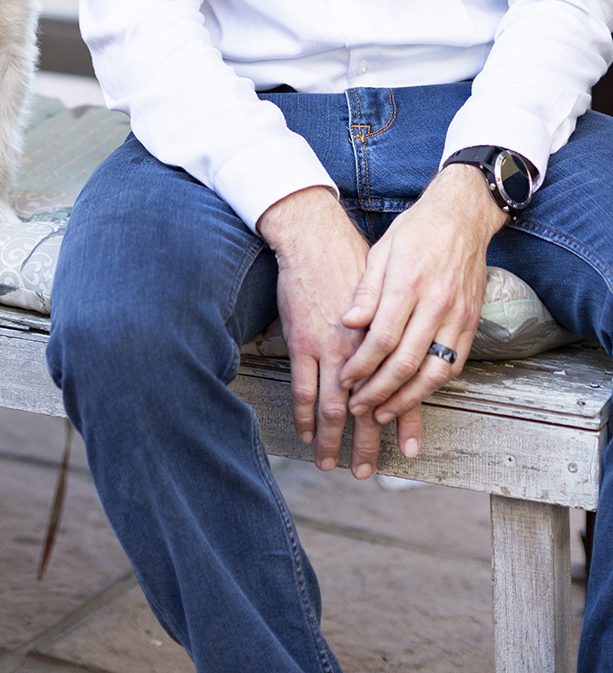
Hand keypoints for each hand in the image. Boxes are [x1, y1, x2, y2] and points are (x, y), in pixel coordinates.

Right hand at [258, 187, 410, 480]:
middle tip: (365, 472)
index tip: (408, 452)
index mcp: (388, 339)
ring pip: (334, 406)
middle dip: (366, 443)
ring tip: (330, 464)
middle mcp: (363, 349)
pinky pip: (303, 388)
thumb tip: (408, 355)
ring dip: (333, 439)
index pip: (402, 389)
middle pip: (368, 408)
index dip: (405, 422)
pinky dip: (303, 414)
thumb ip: (398, 329)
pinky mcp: (303, 342)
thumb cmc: (354, 261)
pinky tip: (304, 433)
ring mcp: (331, 348)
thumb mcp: (390, 295)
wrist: (317, 239)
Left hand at [338, 165, 507, 447]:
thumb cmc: (416, 232)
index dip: (361, 365)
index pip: (382, 338)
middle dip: (378, 391)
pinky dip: (432, 387)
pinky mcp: (472, 324)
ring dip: (406, 399)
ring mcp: (458, 316)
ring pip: (433, 372)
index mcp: (408, 283)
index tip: (344, 380)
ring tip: (383, 413)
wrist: (462, 217)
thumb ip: (366, 290)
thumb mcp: (381, 251)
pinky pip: (453, 365)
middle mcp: (436, 303)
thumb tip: (348, 324)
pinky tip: (413, 396)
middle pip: (405, 361)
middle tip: (358, 408)